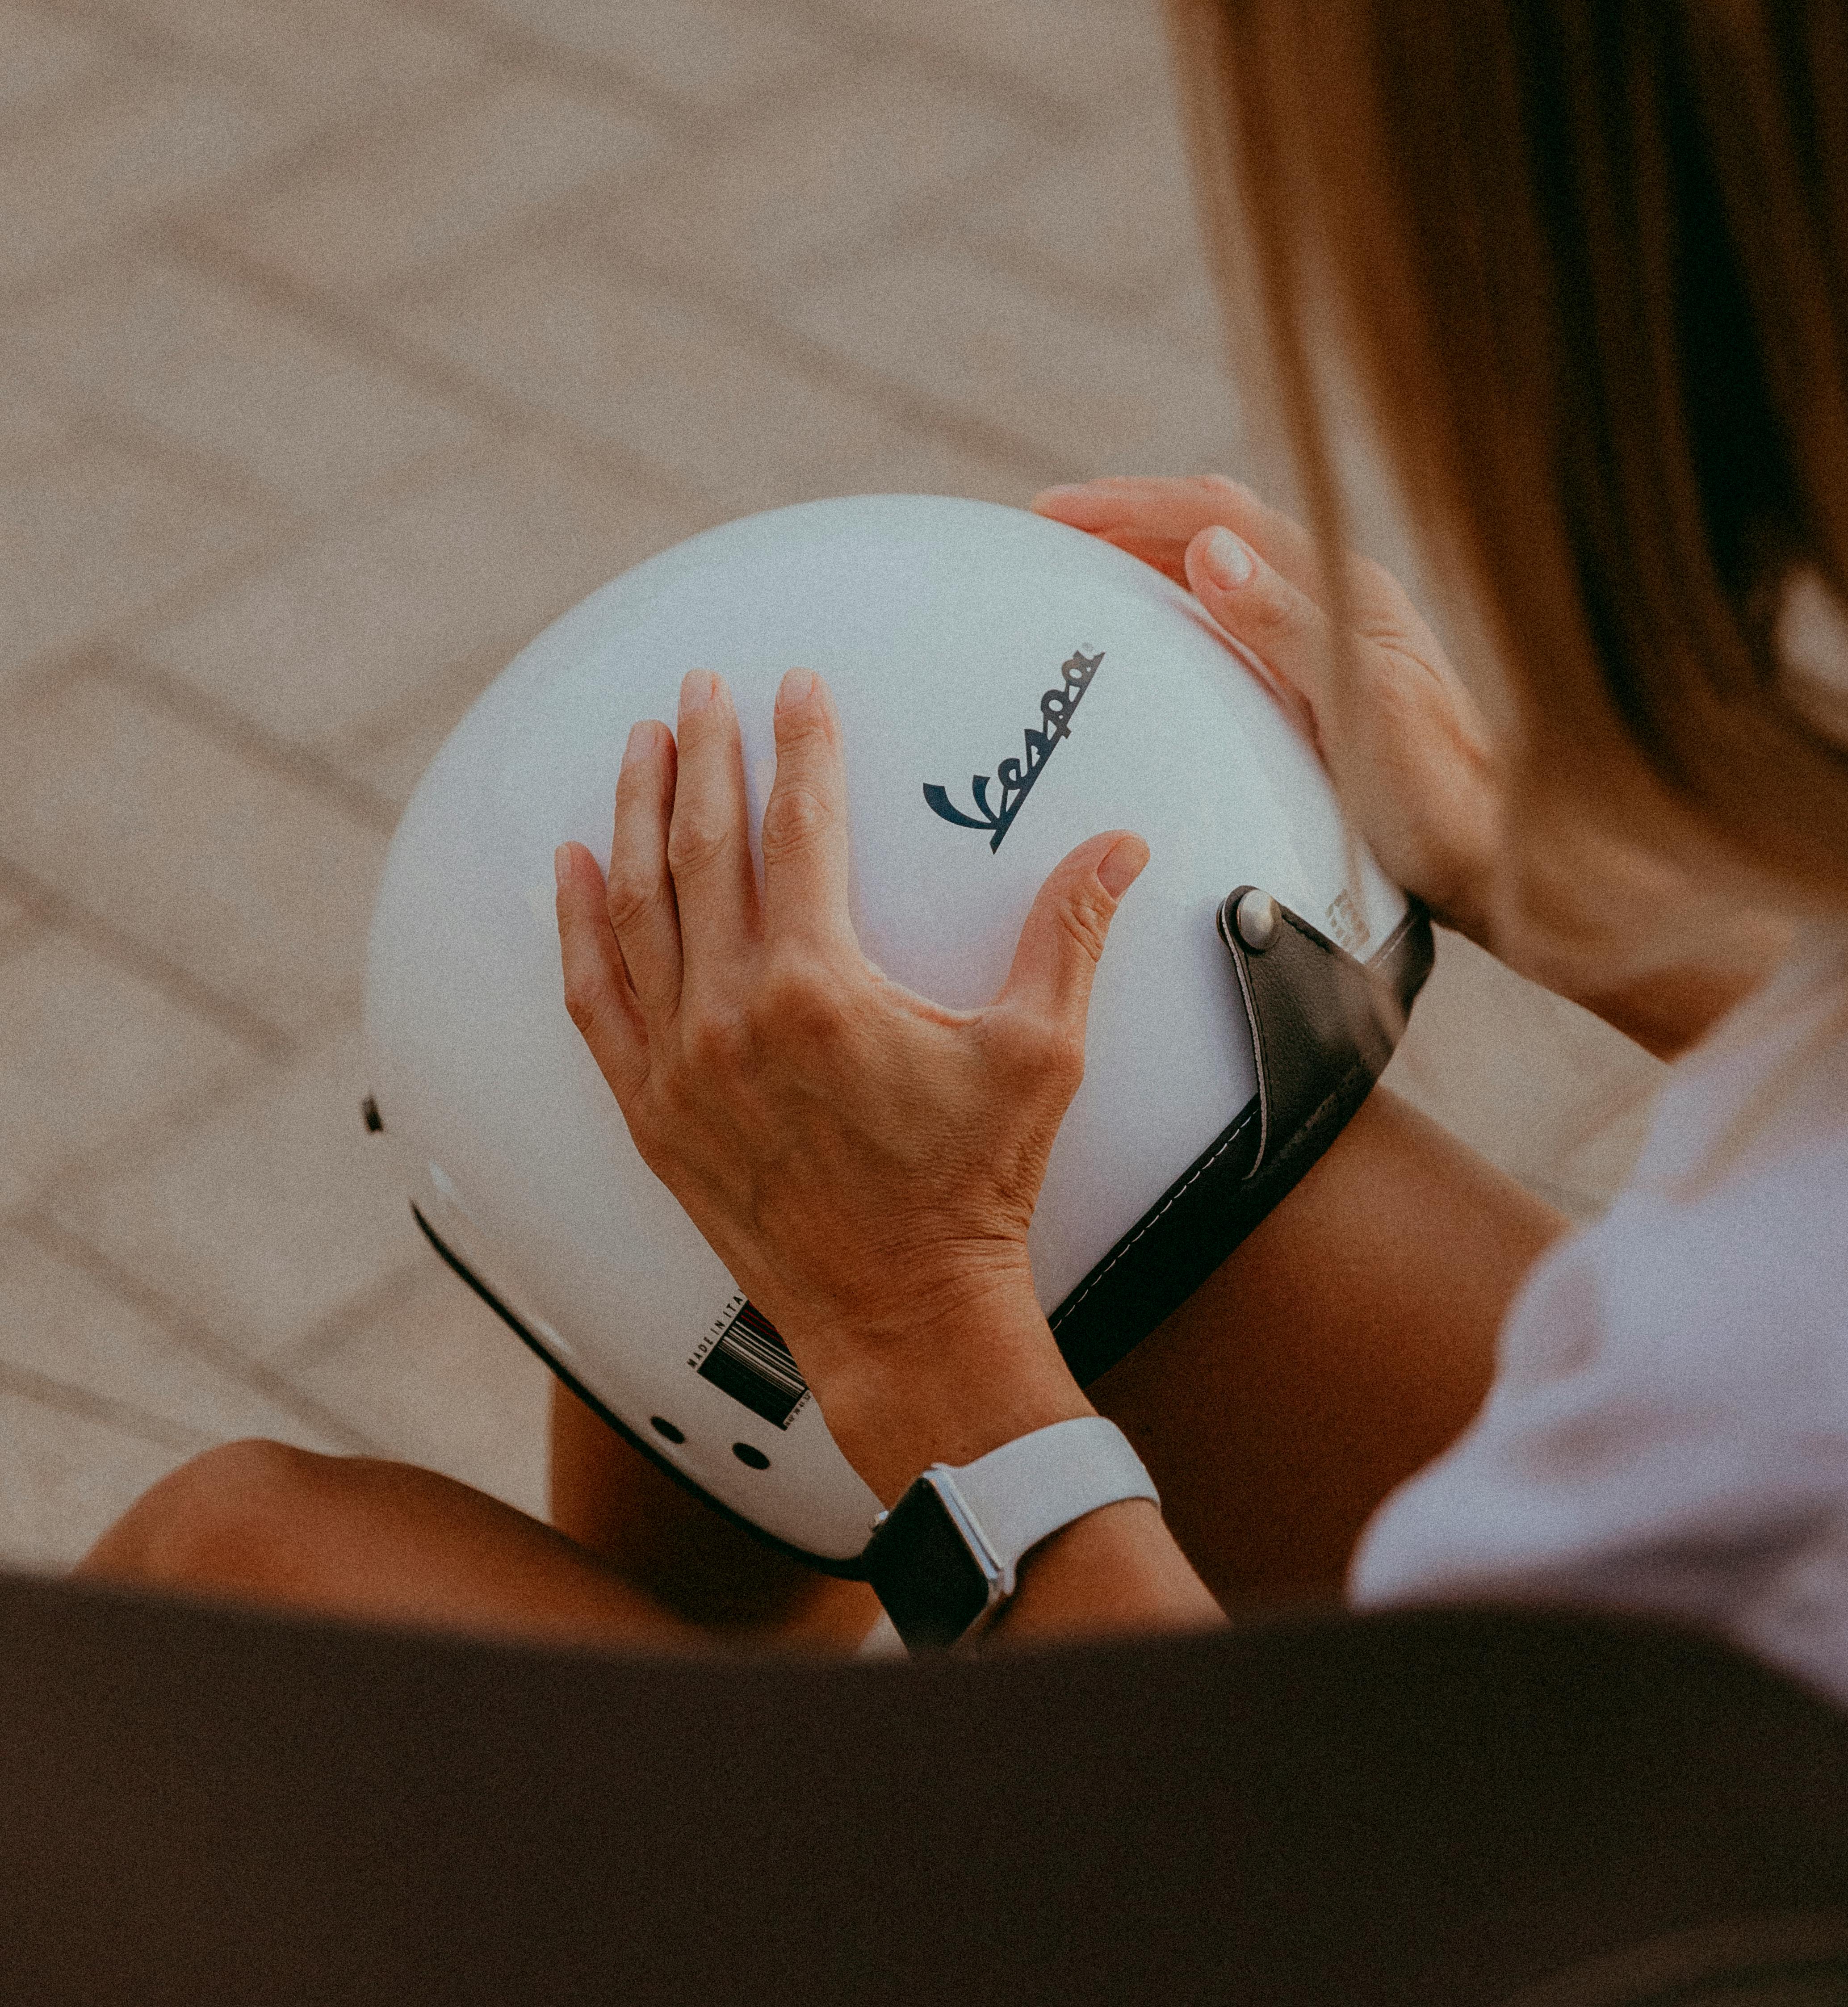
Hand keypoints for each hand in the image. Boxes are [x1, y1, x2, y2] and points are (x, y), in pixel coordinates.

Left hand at [553, 664, 1147, 1502]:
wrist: (905, 1318)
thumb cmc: (970, 1193)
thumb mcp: (1036, 1055)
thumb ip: (1067, 935)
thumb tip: (1120, 846)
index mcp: (818, 986)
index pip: (799, 825)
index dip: (799, 746)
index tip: (796, 688)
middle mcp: (731, 1016)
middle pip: (700, 847)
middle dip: (700, 753)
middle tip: (699, 689)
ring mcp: (679, 1066)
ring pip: (635, 907)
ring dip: (631, 815)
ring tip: (636, 745)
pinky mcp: (652, 1113)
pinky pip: (593, 999)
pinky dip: (576, 926)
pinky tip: (568, 869)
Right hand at [1035, 475, 1499, 941]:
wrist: (1503, 858)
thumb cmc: (1442, 799)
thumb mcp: (1358, 707)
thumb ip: (1284, 624)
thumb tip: (1209, 549)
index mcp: (1346, 588)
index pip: (1220, 514)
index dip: (1131, 503)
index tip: (1056, 511)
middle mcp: (1339, 598)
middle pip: (1217, 527)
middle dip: (1129, 515)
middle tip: (1050, 527)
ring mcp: (1332, 637)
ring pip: (1225, 568)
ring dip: (1150, 555)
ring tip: (1081, 565)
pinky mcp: (1323, 680)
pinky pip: (1235, 618)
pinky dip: (1178, 605)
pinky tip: (1150, 636)